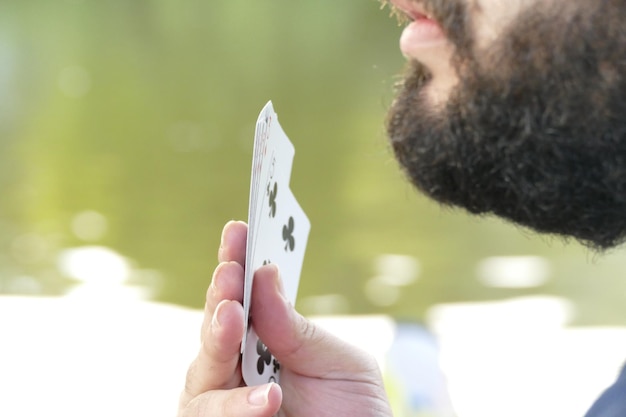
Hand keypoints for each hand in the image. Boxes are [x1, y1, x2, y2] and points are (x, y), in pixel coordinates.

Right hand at [177, 220, 391, 416]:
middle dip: (220, 297)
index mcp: (267, 343)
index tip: (239, 229)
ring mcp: (228, 403)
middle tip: (231, 272)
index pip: (243, 299)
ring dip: (214, 342)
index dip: (237, 263)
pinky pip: (207, 413)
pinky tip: (266, 397)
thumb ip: (297, 329)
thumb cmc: (354, 411)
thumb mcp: (338, 363)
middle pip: (214, 329)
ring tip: (234, 319)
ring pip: (199, 373)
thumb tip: (264, 274)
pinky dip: (233, 406)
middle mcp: (240, 370)